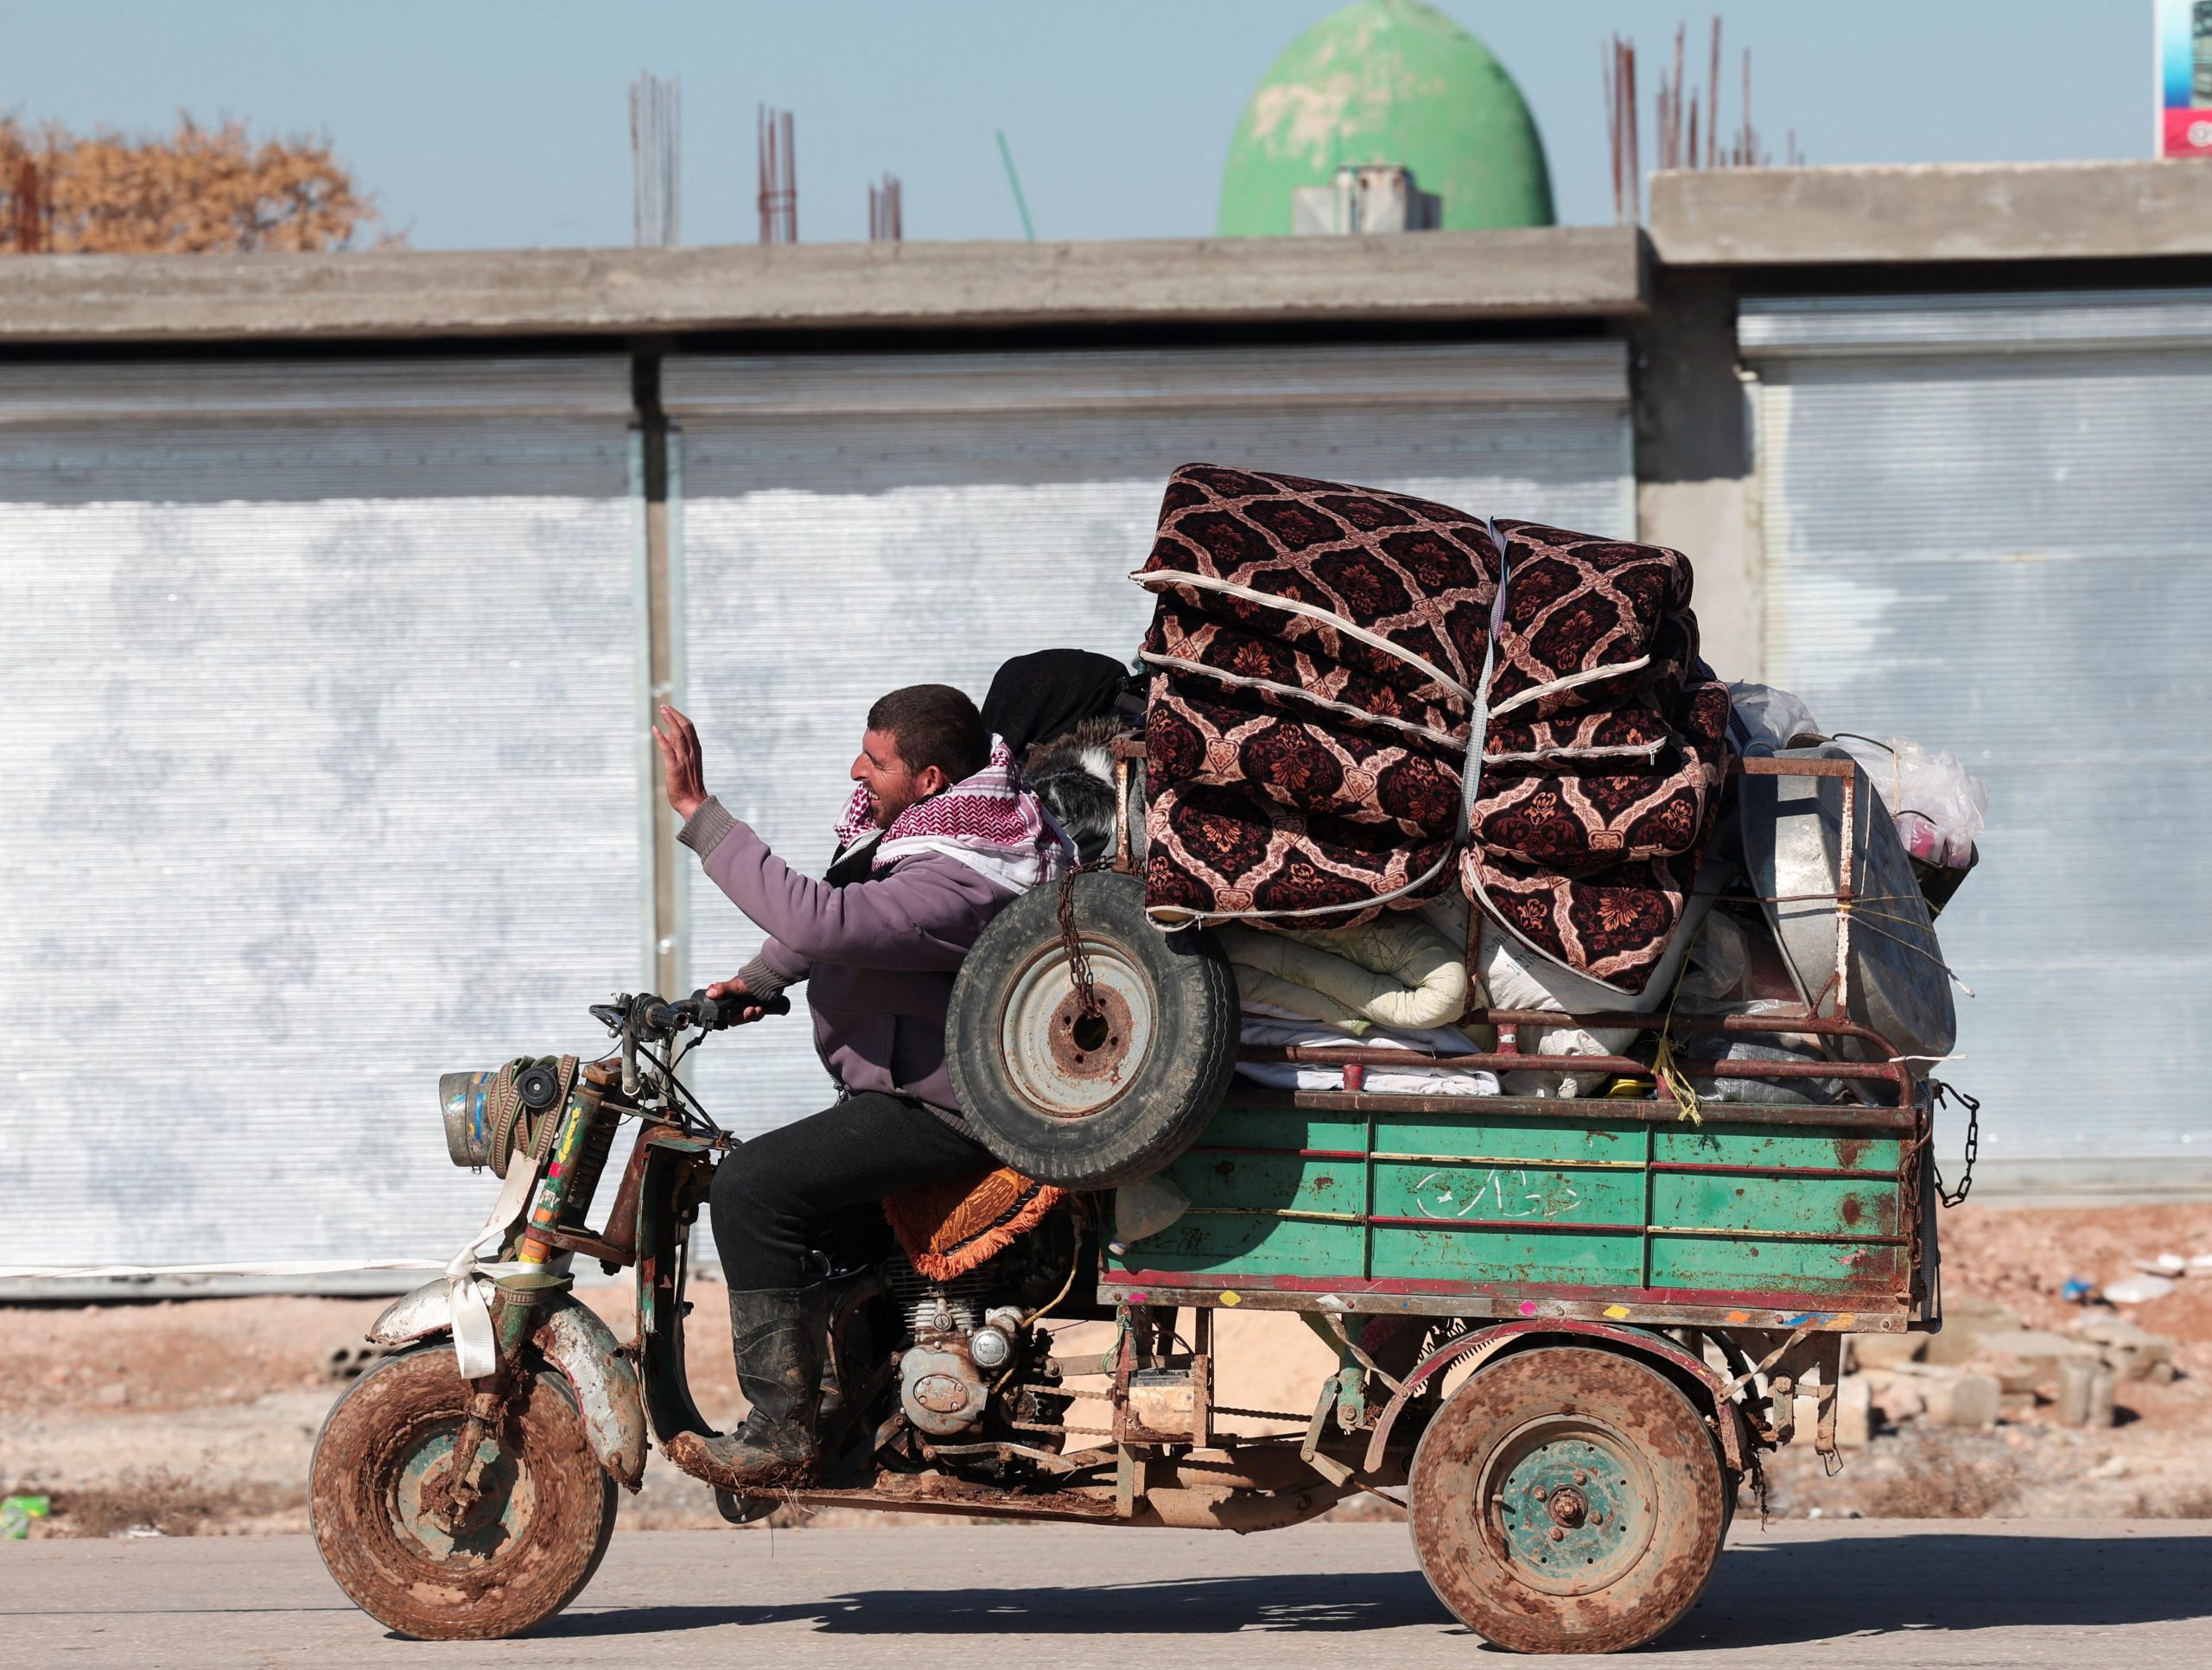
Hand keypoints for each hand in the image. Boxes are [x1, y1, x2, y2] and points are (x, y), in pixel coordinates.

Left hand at [652, 703, 707, 820]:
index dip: (680, 716)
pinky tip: (654, 729)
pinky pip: (668, 750)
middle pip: (685, 727)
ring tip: (662, 710)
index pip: (690, 728)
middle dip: (674, 714)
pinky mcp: (675, 768)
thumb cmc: (689, 786)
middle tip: (664, 706)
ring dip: (669, 720)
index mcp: (695, 751)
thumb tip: (666, 734)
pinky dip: (661, 738)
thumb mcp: (685, 764)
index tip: (671, 709)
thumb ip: (677, 749)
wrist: (694, 804)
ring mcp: (684, 760)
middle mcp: (691, 753)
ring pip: (678, 734)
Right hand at [705, 976, 767, 1025]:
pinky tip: (760, 1008)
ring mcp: (748, 1006)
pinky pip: (756, 1017)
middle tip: (749, 1010)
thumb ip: (722, 989)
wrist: (769, 978)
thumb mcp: (735, 985)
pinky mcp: (757, 1008)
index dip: (730, 1017)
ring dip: (752, 1015)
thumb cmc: (751, 979)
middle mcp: (738, 1003)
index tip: (735, 1016)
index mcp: (730, 999)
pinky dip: (759, 1014)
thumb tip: (709, 993)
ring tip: (756, 1008)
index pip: (726, 1014)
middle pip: (737, 1018)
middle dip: (743, 1017)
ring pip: (747, 1019)